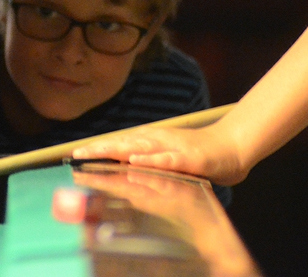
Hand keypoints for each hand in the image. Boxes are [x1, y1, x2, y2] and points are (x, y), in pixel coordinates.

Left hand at [72, 124, 250, 185]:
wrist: (232, 146)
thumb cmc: (198, 154)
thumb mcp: (168, 158)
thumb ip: (147, 161)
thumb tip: (123, 165)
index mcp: (152, 142)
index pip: (119, 145)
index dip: (97, 149)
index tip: (75, 156)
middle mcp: (158, 141)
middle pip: (123, 144)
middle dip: (99, 149)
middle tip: (77, 155)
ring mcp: (173, 148)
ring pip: (141, 148)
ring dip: (117, 150)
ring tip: (96, 152)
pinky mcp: (189, 158)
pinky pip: (167, 159)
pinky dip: (151, 159)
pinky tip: (136, 161)